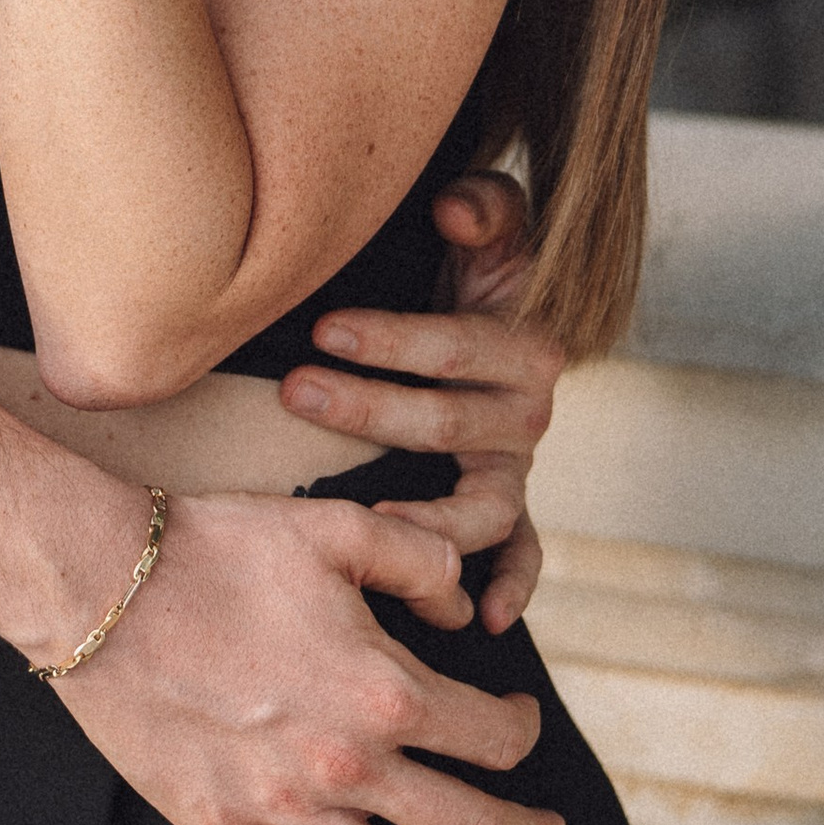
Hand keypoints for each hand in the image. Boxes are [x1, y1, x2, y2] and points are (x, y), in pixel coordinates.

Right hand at [64, 484, 563, 824]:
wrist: (101, 587)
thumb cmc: (218, 548)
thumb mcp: (335, 527)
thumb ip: (418, 560)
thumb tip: (466, 611)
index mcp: (384, 689)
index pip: (490, 736)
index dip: (521, 731)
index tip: (522, 724)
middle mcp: (349, 765)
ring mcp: (289, 812)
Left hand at [277, 173, 558, 633]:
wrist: (495, 303)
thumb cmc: (478, 258)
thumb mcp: (490, 219)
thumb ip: (485, 206)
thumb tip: (458, 210)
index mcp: (528, 344)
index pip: (456, 348)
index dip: (392, 341)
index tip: (324, 331)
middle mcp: (529, 413)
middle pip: (448, 422)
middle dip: (369, 408)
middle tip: (294, 388)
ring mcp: (516, 467)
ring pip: (479, 503)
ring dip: (425, 514)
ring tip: (369, 515)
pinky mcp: (506, 504)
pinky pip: (524, 553)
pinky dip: (515, 586)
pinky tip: (486, 619)